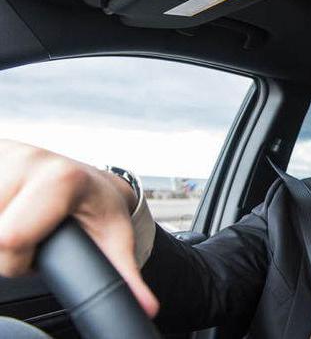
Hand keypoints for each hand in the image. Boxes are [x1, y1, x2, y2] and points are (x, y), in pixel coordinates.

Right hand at [0, 139, 158, 316]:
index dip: (21, 259)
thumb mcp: (115, 239)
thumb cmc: (101, 208)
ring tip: (27, 222)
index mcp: (62, 179)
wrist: (90, 179)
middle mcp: (30, 160)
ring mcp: (7, 155)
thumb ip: (124, 275)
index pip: (11, 238)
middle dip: (10, 247)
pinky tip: (13, 210)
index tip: (40, 253)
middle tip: (36, 237)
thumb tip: (145, 306)